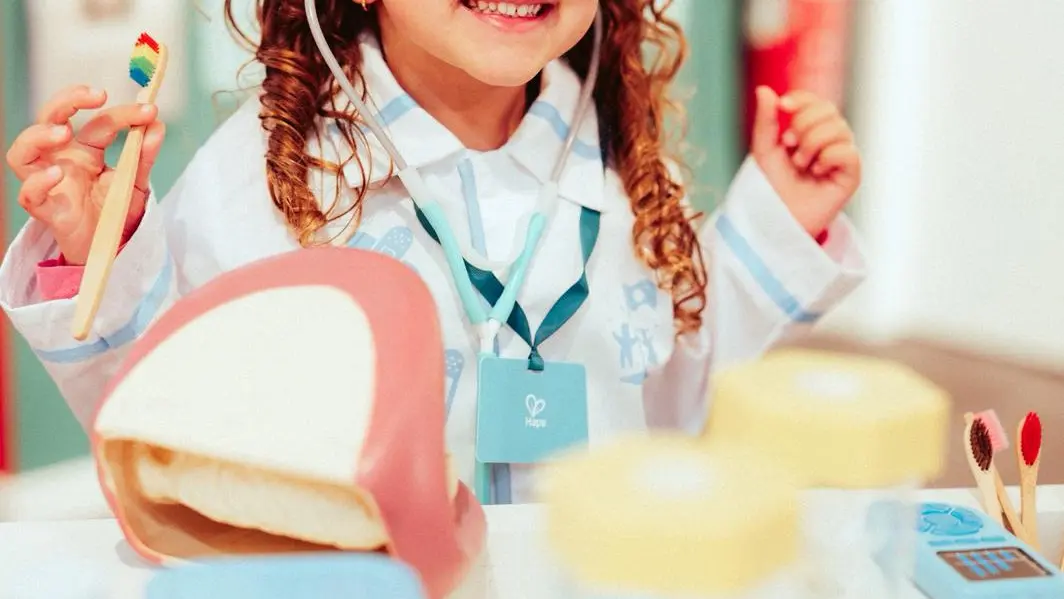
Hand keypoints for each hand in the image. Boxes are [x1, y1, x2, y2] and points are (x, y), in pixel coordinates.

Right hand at [5, 85, 165, 264]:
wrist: (111, 248)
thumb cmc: (117, 212)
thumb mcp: (136, 182)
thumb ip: (144, 156)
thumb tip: (157, 124)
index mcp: (85, 150)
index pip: (99, 122)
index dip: (124, 113)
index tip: (149, 110)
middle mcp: (62, 160)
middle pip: (48, 119)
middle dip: (67, 100)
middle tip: (96, 94)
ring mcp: (51, 183)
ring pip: (22, 152)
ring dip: (38, 135)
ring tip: (64, 131)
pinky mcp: (47, 210)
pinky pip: (29, 195)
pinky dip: (37, 183)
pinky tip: (56, 174)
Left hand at [750, 86, 861, 236]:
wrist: (777, 216)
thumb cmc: (772, 184)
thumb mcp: (764, 148)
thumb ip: (766, 120)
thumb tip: (764, 89)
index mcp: (812, 129)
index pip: (816, 101)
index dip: (803, 99)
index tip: (784, 106)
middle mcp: (831, 139)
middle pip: (828, 110)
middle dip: (803, 124)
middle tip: (789, 147)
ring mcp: (843, 155)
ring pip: (839, 128)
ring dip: (811, 144)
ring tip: (801, 164)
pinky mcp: (852, 174)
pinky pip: (848, 151)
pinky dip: (828, 158)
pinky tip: (817, 172)